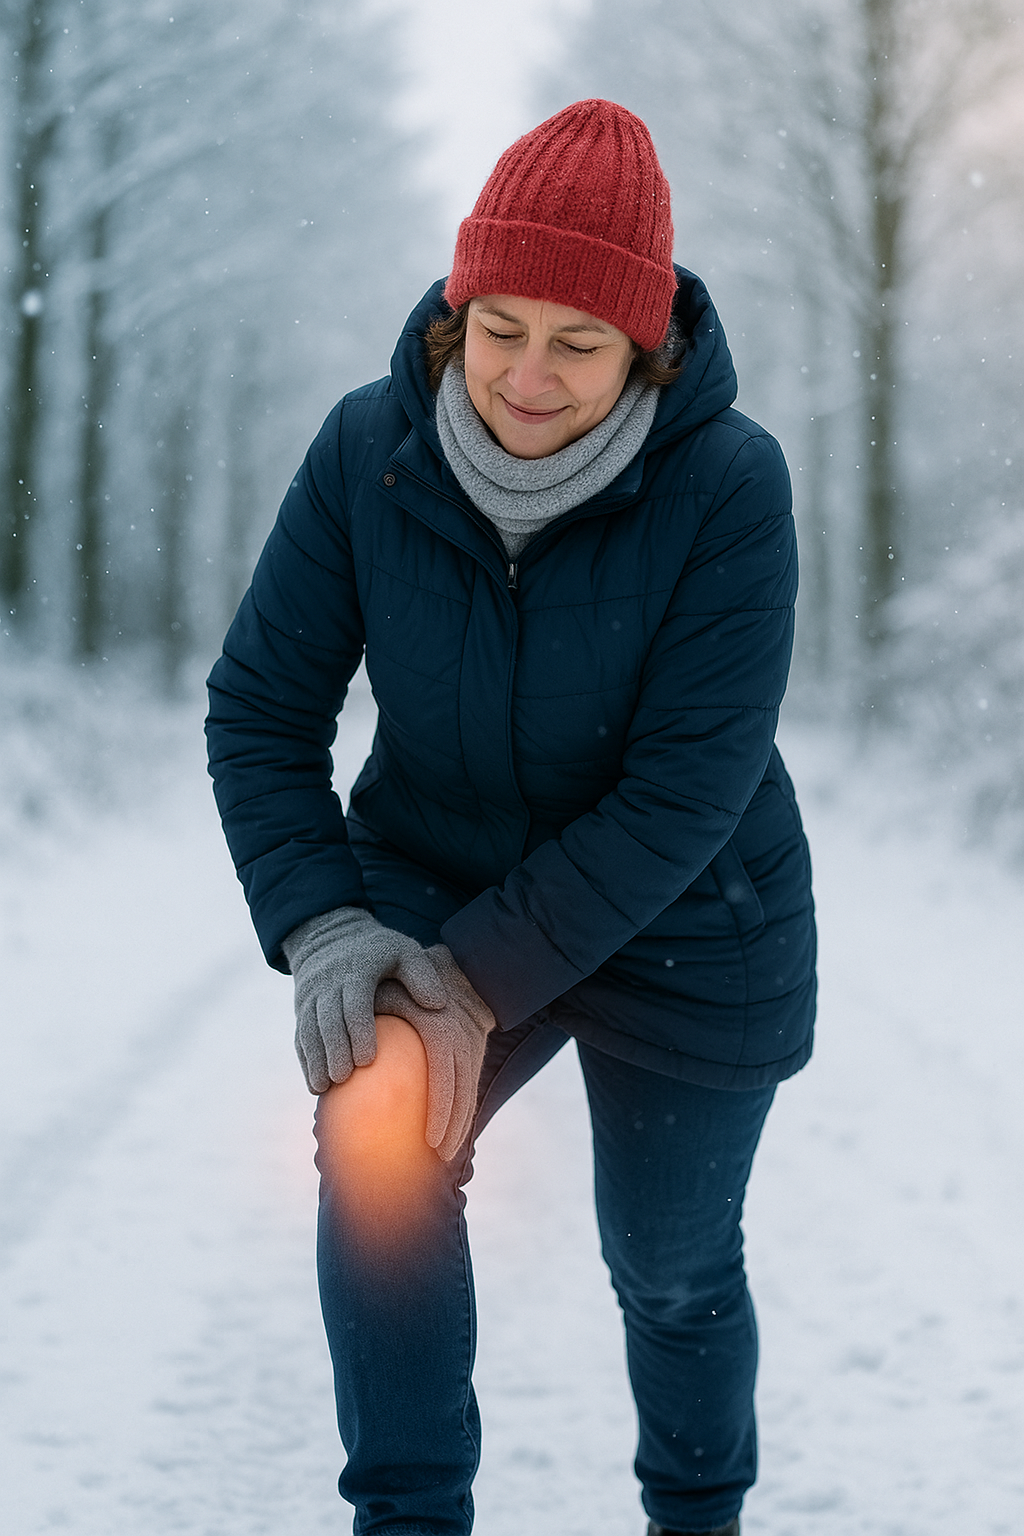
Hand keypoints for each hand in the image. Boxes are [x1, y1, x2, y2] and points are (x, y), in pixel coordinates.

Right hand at [281, 907, 445, 1092]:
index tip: (368, 1060)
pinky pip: (300, 1037)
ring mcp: (311, 997)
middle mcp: (328, 984)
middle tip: (344, 1078)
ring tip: (324, 1088)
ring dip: (315, 1060)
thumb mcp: (403, 951)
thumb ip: (421, 975)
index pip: (354, 1003)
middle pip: (327, 1021)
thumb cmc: (379, 952)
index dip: (358, 1031)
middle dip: (333, 1051)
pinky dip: (306, 1062)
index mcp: (356, 971)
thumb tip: (439, 1005)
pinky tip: (316, 1087)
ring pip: (309, 1031)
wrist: (330, 936)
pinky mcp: (302, 1009)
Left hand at [374, 944, 495, 1160]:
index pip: (444, 1078)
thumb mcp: (384, 993)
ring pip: (471, 1090)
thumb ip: (364, 1027)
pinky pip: (470, 1083)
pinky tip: (450, 1132)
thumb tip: (332, 1072)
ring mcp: (471, 1044)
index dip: (441, 1112)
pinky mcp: (473, 1049)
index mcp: (439, 1029)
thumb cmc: (398, 980)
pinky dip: (463, 1109)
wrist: (450, 965)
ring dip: (461, 1124)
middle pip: (463, 1091)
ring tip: (446, 1155)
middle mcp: (460, 1038)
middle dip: (454, 1127)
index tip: (430, 1141)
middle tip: (439, 1157)